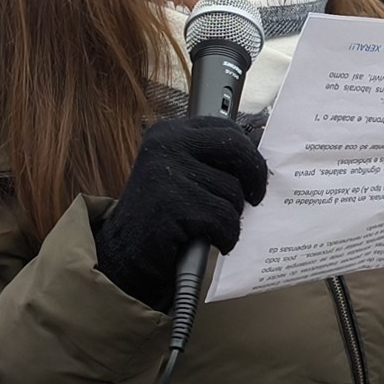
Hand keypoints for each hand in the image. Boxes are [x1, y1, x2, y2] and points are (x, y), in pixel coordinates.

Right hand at [93, 117, 268, 308]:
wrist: (124, 255)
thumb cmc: (161, 216)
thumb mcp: (180, 175)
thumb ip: (209, 161)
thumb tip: (259, 157)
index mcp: (169, 132)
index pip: (227, 128)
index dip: (249, 152)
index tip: (254, 173)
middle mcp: (166, 144)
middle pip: (237, 148)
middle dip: (256, 177)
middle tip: (256, 200)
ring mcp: (167, 172)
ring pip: (233, 192)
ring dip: (232, 218)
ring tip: (212, 229)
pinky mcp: (172, 205)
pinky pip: (224, 220)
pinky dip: (226, 238)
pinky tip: (211, 242)